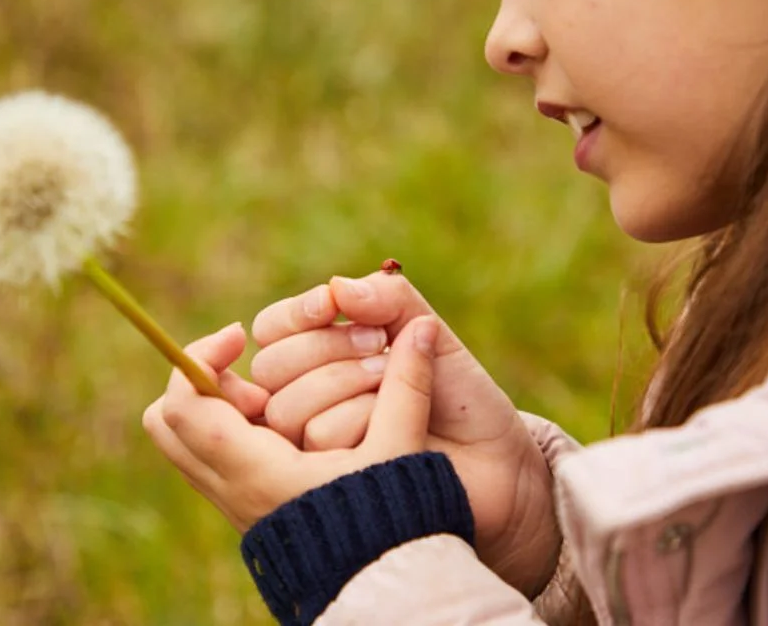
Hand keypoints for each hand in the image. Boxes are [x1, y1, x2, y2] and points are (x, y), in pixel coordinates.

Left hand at [143, 316, 441, 532]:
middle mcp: (229, 489)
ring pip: (184, 441)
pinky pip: (210, 458)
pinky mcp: (242, 509)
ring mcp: (230, 502)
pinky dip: (234, 432)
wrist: (384, 590)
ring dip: (220, 410)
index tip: (241, 334)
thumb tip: (424, 328)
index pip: (185, 403)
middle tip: (254, 381)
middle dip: (202, 385)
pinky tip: (289, 429)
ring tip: (276, 403)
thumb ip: (408, 386)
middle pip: (166, 421)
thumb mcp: (401, 450)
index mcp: (255, 471)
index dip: (202, 356)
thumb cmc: (392, 524)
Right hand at [248, 272, 558, 597]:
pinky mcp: (328, 481)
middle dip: (326, 346)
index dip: (294, 314)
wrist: (497, 458)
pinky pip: (318, 437)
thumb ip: (388, 300)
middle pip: (271, 366)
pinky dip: (362, 419)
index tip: (330, 305)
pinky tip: (393, 423)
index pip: (271, 330)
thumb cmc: (461, 396)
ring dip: (346, 383)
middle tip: (381, 345)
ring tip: (392, 383)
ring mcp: (312, 446)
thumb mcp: (428, 332)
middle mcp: (306, 400)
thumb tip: (337, 287)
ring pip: (288, 406)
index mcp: (319, 358)